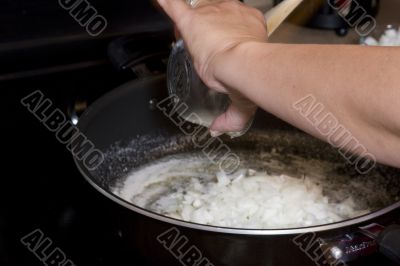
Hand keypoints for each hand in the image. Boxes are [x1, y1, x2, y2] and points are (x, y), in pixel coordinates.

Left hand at [157, 0, 267, 135]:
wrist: (241, 65)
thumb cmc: (247, 76)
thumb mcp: (243, 99)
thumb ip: (233, 117)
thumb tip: (218, 130)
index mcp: (250, 26)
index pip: (231, 26)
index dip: (220, 37)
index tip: (215, 51)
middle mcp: (234, 13)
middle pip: (213, 17)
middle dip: (205, 30)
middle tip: (200, 46)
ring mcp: (213, 12)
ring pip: (196, 12)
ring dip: (188, 24)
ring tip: (183, 37)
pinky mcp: (192, 17)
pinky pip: (175, 5)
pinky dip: (166, 5)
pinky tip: (160, 4)